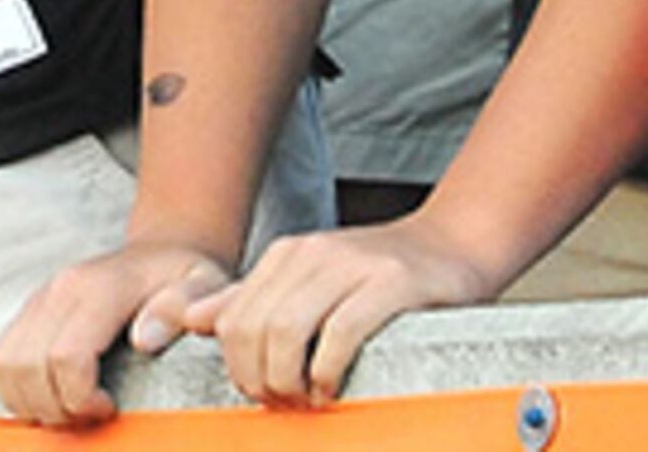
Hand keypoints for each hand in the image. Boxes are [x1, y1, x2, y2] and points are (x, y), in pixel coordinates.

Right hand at [0, 235, 233, 426]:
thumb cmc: (184, 277)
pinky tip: (55, 396)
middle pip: (26, 366)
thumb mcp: (203, 285)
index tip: (110, 410)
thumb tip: (145, 341)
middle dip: (54, 407)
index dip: (81, 398)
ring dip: (31, 401)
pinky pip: (3, 359)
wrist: (160, 252)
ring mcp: (40, 299)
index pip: (66, 356)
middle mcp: (60, 290)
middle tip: (89, 416)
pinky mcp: (30, 312)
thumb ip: (179, 308)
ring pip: (5, 364)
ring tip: (71, 409)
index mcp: (101, 288)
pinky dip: (19, 388)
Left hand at [202, 216, 498, 406]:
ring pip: (286, 331)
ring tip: (310, 398)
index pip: (233, 320)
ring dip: (290, 379)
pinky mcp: (389, 283)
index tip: (264, 395)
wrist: (453, 243)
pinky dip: (329, 370)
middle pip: (254, 330)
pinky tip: (335, 386)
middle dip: (262, 380)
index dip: (239, 369)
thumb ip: (254, 300)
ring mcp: (349, 265)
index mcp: (286, 256)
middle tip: (287, 404)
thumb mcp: (310, 281)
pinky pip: (340, 333)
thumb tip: (194, 320)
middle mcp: (310, 254)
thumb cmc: (380, 276)